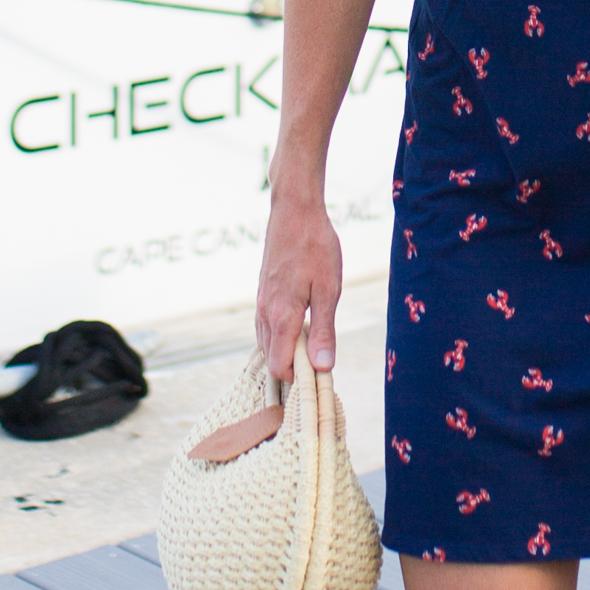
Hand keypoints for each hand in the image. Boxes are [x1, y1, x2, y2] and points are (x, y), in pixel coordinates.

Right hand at [255, 175, 342, 379]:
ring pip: (266, 343)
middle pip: (271, 358)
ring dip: (286, 351)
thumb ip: (324, 329)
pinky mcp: (262, 293)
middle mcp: (265, 312)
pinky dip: (279, 336)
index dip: (298, 378)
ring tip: (313, 343)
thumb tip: (322, 367)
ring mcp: (260, 302)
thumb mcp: (329, 289)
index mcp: (282, 316)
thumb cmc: (316, 246)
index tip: (320, 375)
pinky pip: (264, 326)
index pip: (279, 366)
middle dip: (293, 367)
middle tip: (321, 360)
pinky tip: (300, 326)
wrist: (294, 210)